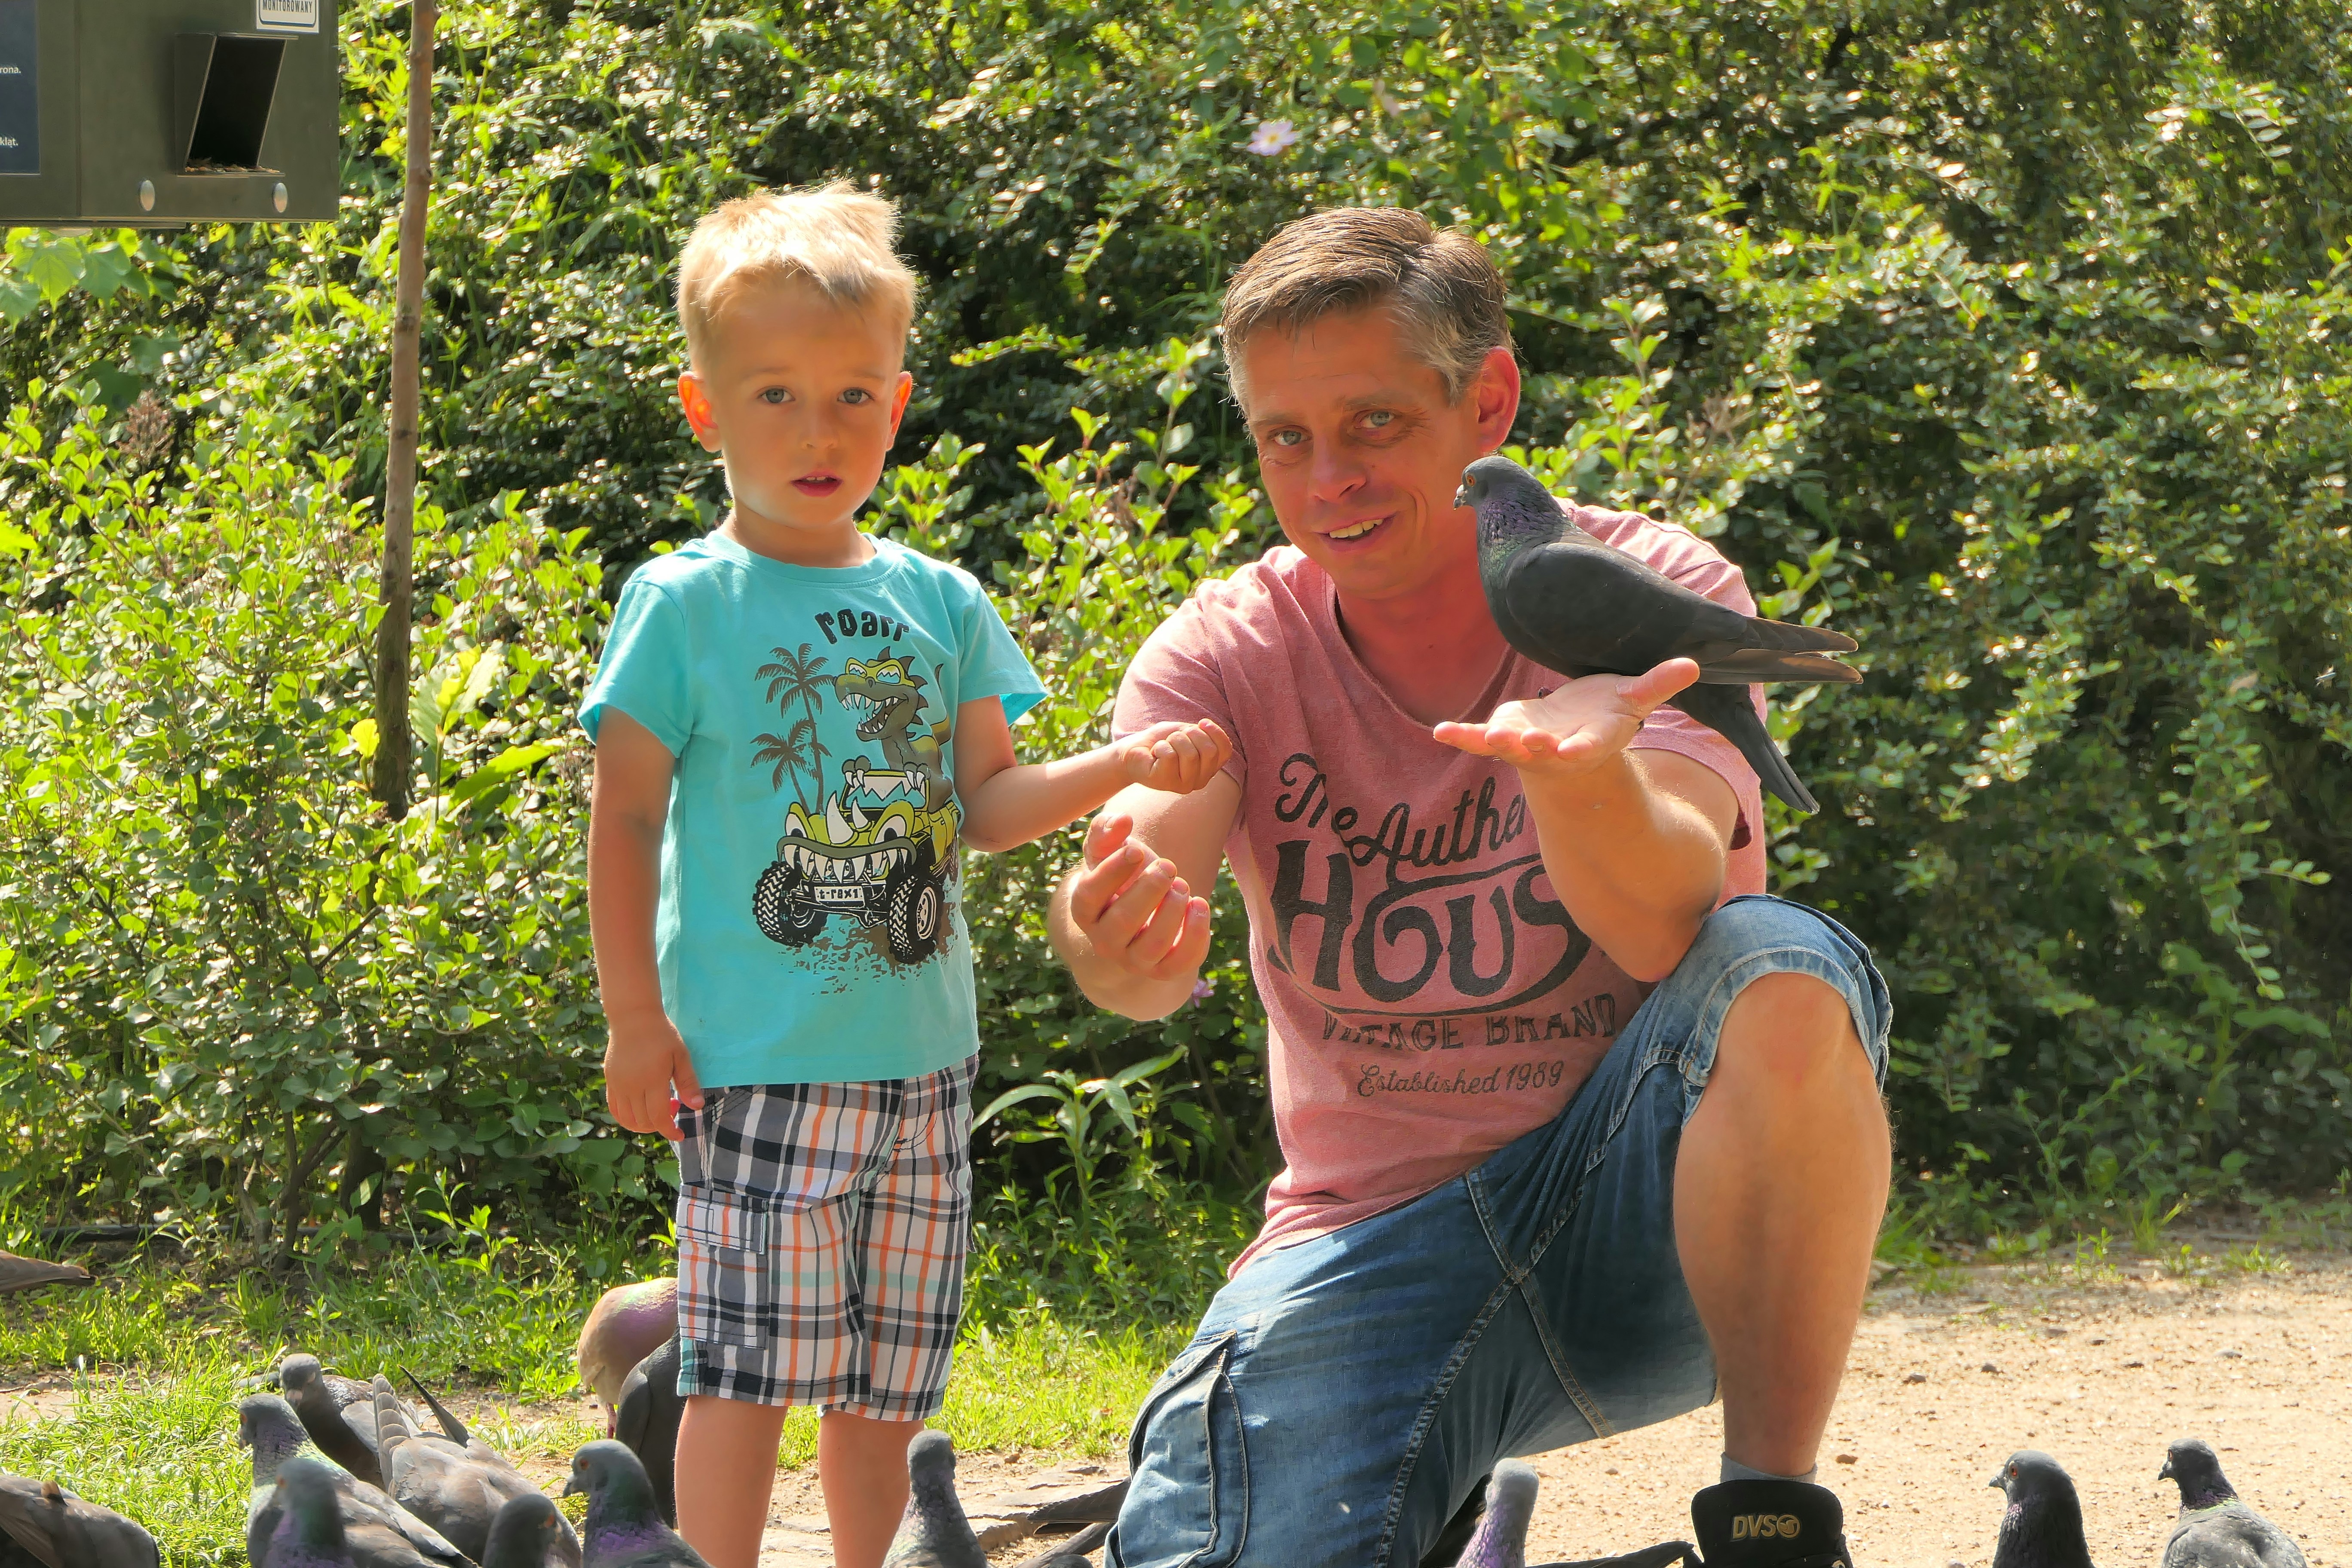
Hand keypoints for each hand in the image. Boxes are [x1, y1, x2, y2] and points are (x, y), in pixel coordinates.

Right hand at [604, 1005, 703, 1139]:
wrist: (633, 1018)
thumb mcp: (681, 1056)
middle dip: (661, 1124)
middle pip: (644, 1121)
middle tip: (674, 1106)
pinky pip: (615, 1109)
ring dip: (643, 1124)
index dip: (670, 1131)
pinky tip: (639, 1110)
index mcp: (652, 1080)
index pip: (659, 1117)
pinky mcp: (609, 1081)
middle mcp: (632, 1086)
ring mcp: (618, 1085)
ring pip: (627, 1119)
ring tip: (657, 1109)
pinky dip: (626, 1118)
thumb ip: (688, 1082)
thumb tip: (697, 1107)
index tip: (680, 1135)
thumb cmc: (662, 1035)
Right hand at [1063, 811, 1212, 982]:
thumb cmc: (1124, 874)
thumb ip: (1107, 830)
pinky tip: (1200, 905)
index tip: (1137, 850)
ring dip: (1172, 912)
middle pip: (1123, 922)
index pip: (1089, 895)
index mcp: (1084, 910)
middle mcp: (1103, 941)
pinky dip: (1195, 935)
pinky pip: (1180, 963)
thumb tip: (1122, 820)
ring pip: (1152, 945)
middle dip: (1149, 890)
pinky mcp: (1163, 970)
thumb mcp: (1110, 850)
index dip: (1112, 872)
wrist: (1144, 909)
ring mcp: (1133, 960)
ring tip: (1182, 885)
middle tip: (1168, 865)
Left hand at [1117, 718, 1233, 794]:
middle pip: (1209, 751)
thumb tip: (1205, 724)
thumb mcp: (1187, 731)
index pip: (1225, 749)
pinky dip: (1160, 746)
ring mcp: (1184, 785)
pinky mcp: (1165, 783)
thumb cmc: (1161, 740)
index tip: (1200, 723)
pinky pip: (1170, 756)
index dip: (1214, 731)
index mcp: (1209, 768)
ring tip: (1164, 746)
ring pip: (1190, 754)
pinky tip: (1154, 754)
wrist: (1133, 750)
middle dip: (1191, 734)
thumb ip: (1202, 732)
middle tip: (1175, 737)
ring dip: (1173, 740)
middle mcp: (1200, 781)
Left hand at [1432, 659, 1699, 777]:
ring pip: (1508, 747)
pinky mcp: (1503, 736)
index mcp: (1592, 740)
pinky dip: (1461, 735)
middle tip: (1526, 743)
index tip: (1571, 750)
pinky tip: (1440, 731)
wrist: (1569, 738)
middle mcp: (1557, 749)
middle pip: (1546, 751)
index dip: (1581, 747)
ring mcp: (1527, 745)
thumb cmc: (1604, 714)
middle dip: (1535, 748)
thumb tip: (1692, 664)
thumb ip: (1657, 684)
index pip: (1589, 746)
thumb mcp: (1631, 699)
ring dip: (1492, 742)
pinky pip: (1478, 738)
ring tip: (1471, 735)